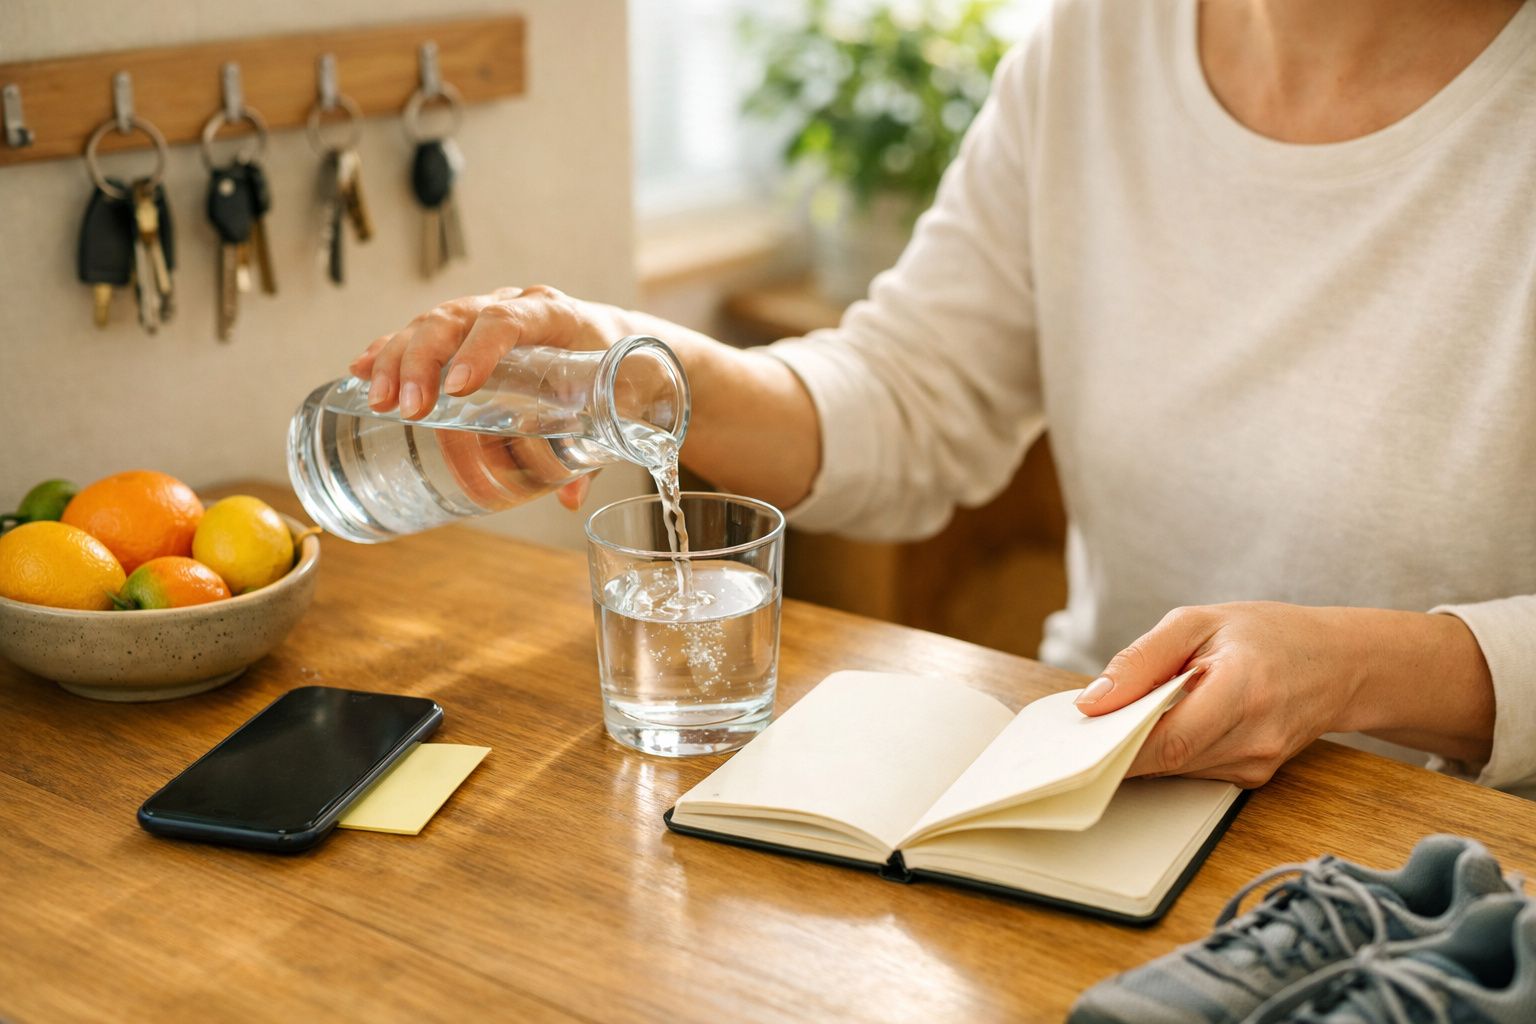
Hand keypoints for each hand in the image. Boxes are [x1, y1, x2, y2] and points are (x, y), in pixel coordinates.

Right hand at [350, 285, 626, 510]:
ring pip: (432, 322)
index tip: (459, 387)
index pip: (511, 321)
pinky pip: (422, 332)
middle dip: (425, 360)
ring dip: (398, 358)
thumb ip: (594, 453)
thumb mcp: (615, 408)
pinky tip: (361, 372)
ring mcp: (487, 312)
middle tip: (407, 407)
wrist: (623, 341)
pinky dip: (391, 350)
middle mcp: (516, 306)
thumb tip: (569, 499)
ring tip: (377, 399)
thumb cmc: (621, 372)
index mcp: (556, 316)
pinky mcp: (467, 328)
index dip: (481, 348)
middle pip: (457, 317)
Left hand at [1073, 602, 1494, 787]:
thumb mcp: (1198, 621)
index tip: (1078, 740)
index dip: (1117, 746)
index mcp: (1243, 689)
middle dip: (1119, 745)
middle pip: (1165, 760)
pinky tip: (1167, 722)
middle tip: (1085, 726)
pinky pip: (1192, 770)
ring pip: (1174, 769)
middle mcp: (1254, 737)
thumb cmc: (1268, 634)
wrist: (1339, 663)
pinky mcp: (1252, 777)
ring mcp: (1256, 764)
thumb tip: (1092, 701)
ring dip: (1143, 747)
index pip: (1168, 740)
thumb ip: (1142, 659)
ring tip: (1128, 713)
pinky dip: (1168, 749)